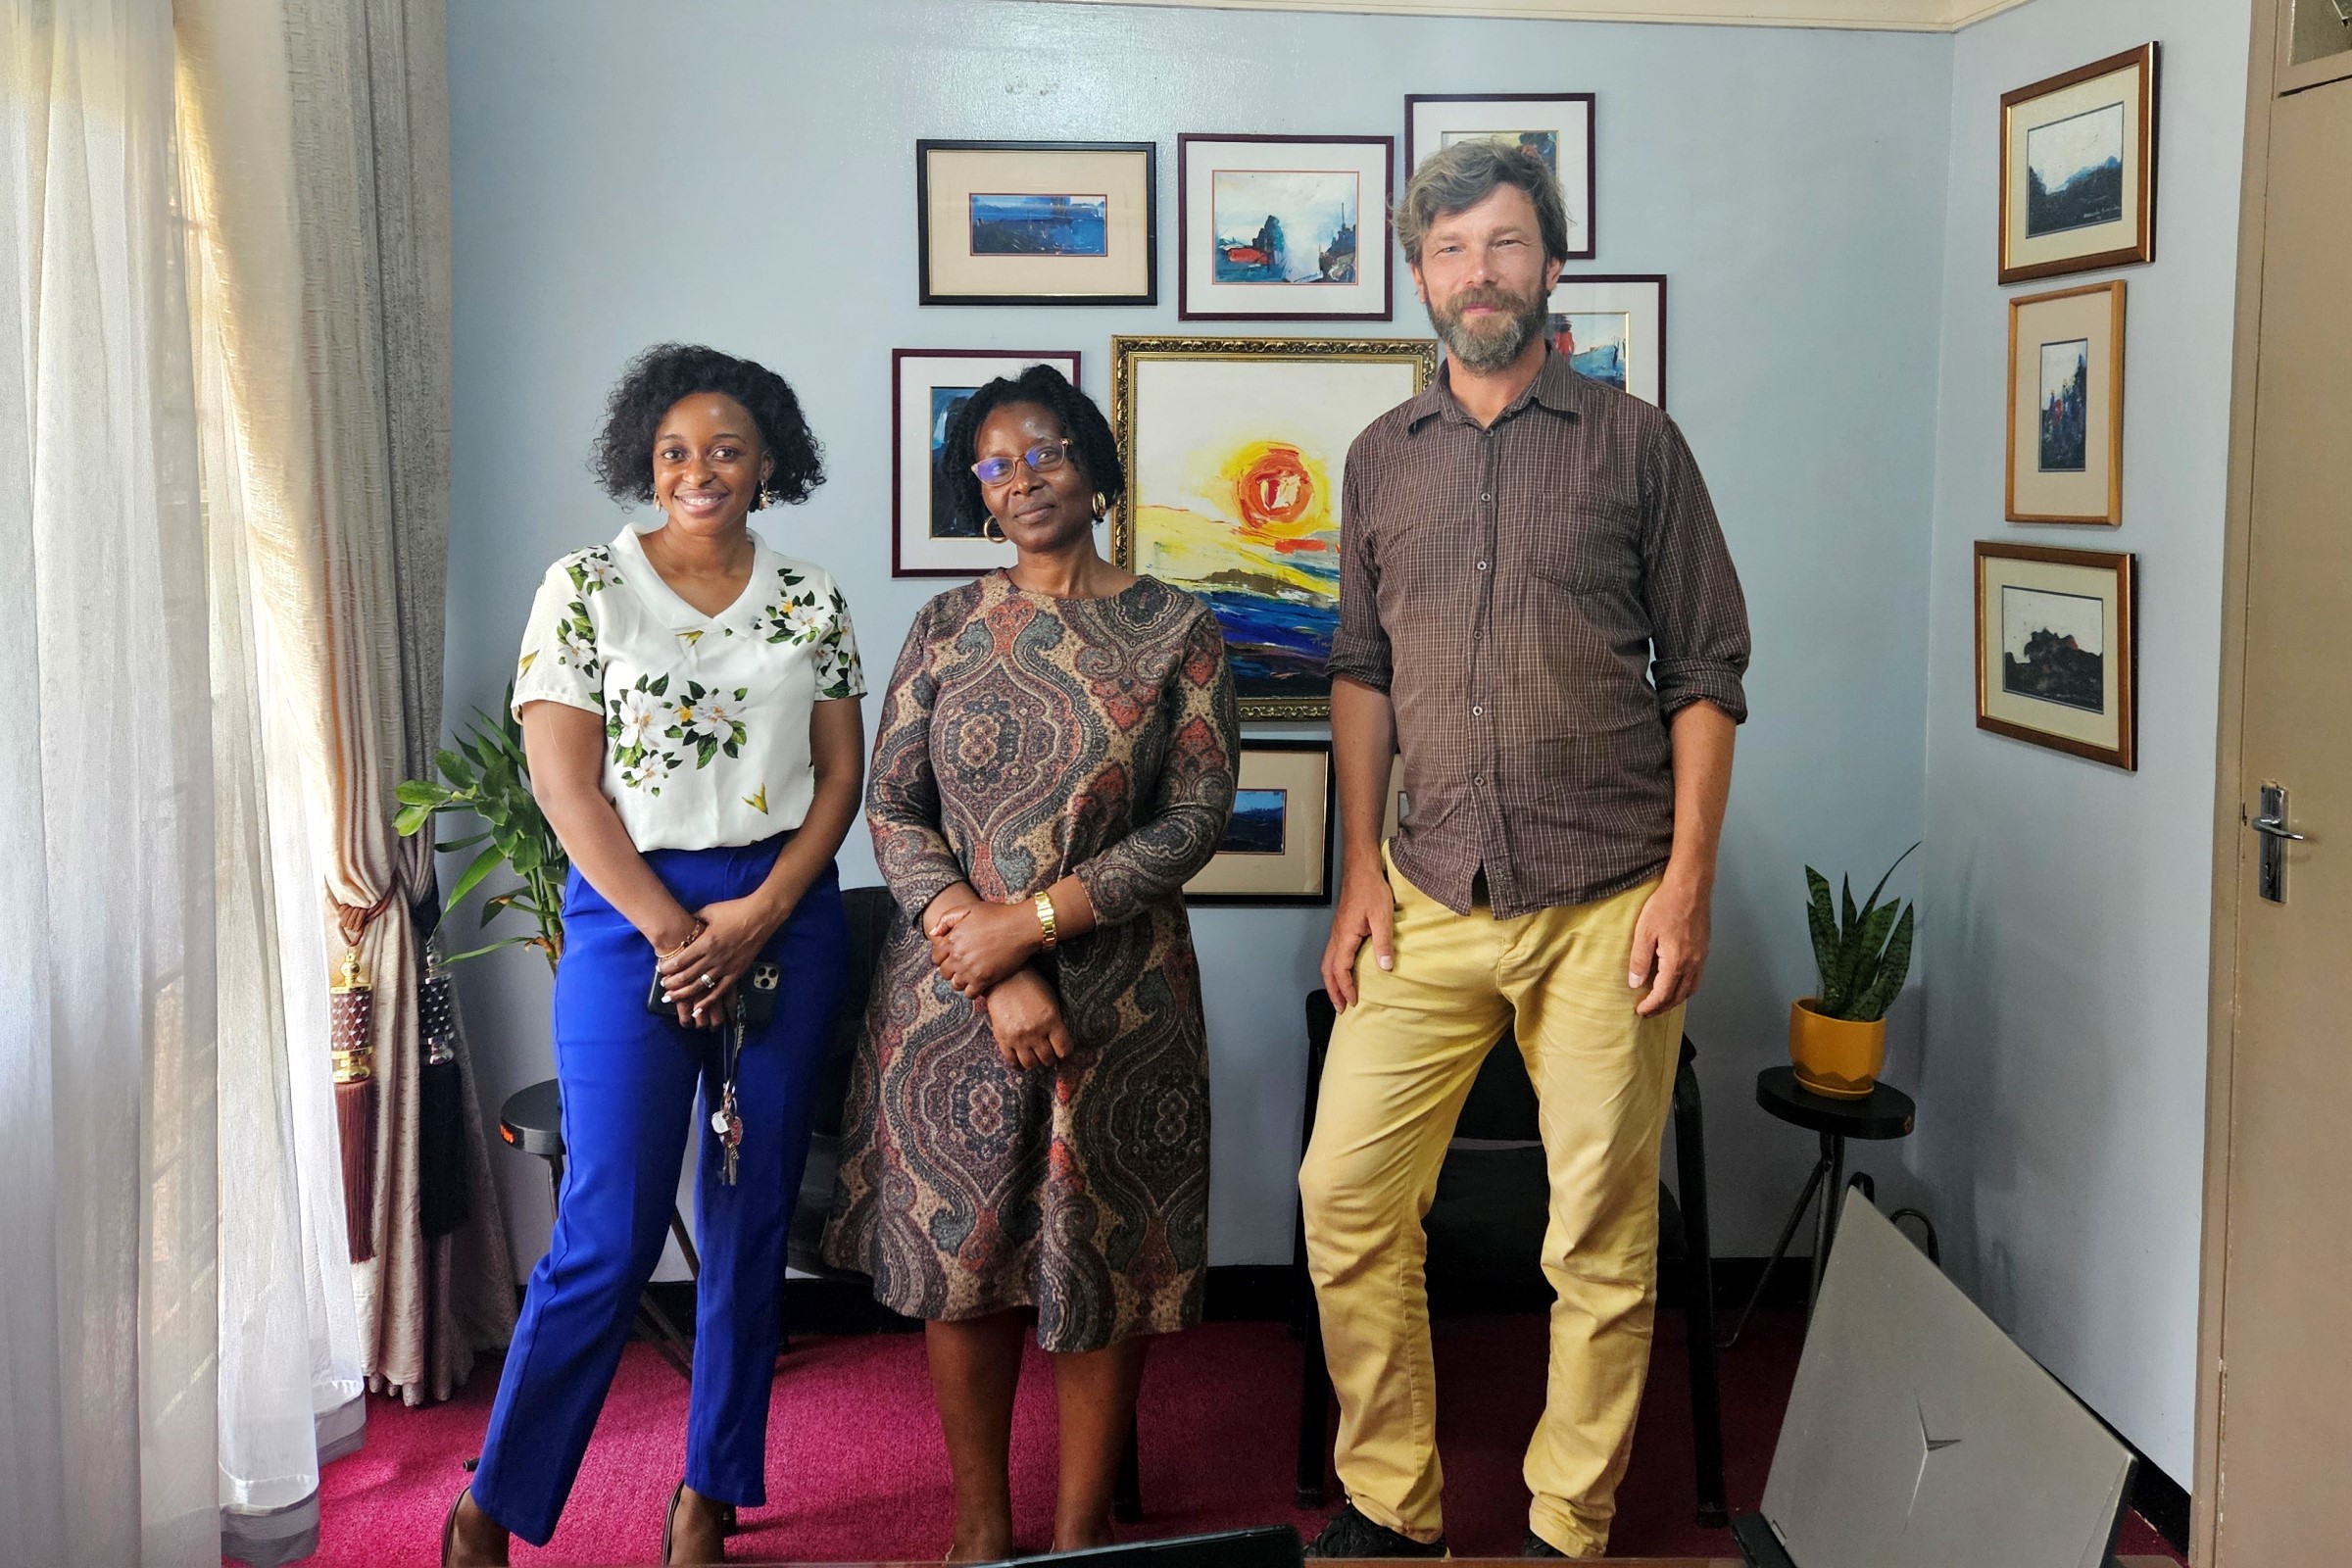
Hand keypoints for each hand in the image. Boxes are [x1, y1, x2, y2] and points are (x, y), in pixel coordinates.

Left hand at [655, 894, 785, 1028]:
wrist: (761, 916)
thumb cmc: (735, 910)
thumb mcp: (709, 911)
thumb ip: (695, 920)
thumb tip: (685, 924)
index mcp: (705, 942)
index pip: (680, 961)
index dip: (667, 968)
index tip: (660, 970)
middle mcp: (714, 958)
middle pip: (686, 976)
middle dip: (671, 984)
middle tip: (663, 987)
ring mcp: (726, 967)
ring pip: (700, 986)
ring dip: (684, 995)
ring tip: (672, 999)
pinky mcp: (736, 973)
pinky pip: (720, 991)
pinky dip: (708, 1002)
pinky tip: (697, 1009)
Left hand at [928, 900, 1043, 998]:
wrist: (1021, 927)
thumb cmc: (997, 915)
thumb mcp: (969, 909)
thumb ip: (947, 919)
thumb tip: (933, 934)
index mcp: (952, 939)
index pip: (936, 957)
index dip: (944, 957)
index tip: (953, 955)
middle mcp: (958, 956)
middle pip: (944, 972)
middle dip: (951, 969)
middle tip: (963, 965)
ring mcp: (970, 969)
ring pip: (955, 984)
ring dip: (961, 980)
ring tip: (971, 974)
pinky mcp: (984, 979)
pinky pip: (970, 994)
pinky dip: (973, 991)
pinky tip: (980, 982)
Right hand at [977, 967, 1071, 1070]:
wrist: (1005, 979)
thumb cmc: (1032, 986)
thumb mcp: (1051, 1000)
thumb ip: (1056, 1022)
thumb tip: (1060, 1043)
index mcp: (1051, 1020)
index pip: (1064, 1049)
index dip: (1065, 1054)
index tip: (1063, 1053)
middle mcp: (1035, 1031)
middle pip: (1048, 1059)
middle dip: (1051, 1059)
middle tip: (1050, 1055)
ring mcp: (1018, 1037)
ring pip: (1031, 1064)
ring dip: (1036, 1063)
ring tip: (1036, 1057)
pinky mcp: (1003, 1038)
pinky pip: (1012, 1061)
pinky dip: (1018, 1065)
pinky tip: (1022, 1060)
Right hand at [1320, 862, 1395, 1010]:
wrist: (1361, 869)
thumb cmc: (1371, 890)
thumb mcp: (1383, 916)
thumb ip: (1383, 942)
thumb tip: (1385, 967)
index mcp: (1345, 936)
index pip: (1340, 969)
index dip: (1345, 988)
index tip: (1353, 1002)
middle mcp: (1336, 936)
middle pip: (1327, 970)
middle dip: (1333, 991)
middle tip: (1340, 1008)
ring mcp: (1337, 932)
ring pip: (1327, 962)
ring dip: (1332, 981)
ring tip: (1340, 995)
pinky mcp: (1341, 928)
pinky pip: (1332, 954)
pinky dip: (1334, 969)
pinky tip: (1344, 972)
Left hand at [1628, 873, 1710, 1017]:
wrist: (1690, 886)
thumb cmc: (1666, 905)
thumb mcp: (1644, 932)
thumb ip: (1639, 960)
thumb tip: (1635, 983)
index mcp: (1676, 962)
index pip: (1663, 994)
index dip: (1651, 1006)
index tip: (1640, 1011)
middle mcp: (1693, 963)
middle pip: (1679, 996)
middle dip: (1663, 1007)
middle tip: (1648, 1012)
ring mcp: (1701, 957)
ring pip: (1691, 989)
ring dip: (1676, 999)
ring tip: (1661, 1002)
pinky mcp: (1704, 949)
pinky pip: (1696, 977)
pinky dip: (1685, 987)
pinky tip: (1676, 983)